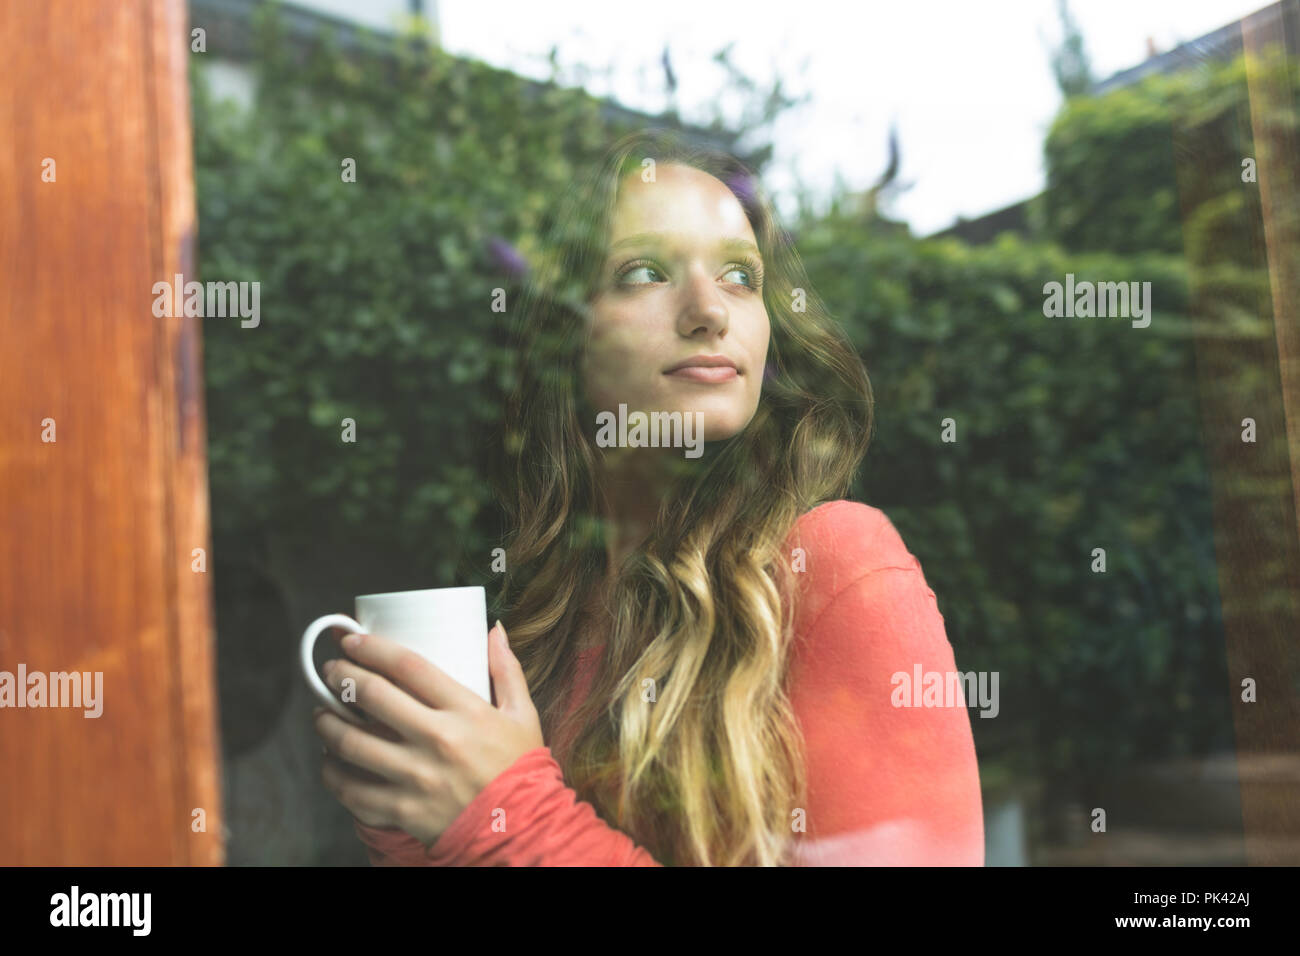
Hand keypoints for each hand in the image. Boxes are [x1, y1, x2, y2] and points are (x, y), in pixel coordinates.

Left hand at [312, 620, 544, 848]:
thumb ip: (507, 670)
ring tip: (322, 713)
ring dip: (327, 723)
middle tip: (331, 672)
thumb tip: (495, 629)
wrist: (521, 830)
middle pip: (372, 696)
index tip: (352, 641)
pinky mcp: (403, 810)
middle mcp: (438, 740)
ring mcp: (417, 778)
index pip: (409, 666)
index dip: (373, 648)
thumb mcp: (522, 715)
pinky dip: (332, 773)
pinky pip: (353, 790)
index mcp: (466, 711)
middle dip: (341, 677)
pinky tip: (330, 761)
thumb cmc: (520, 769)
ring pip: (351, 743)